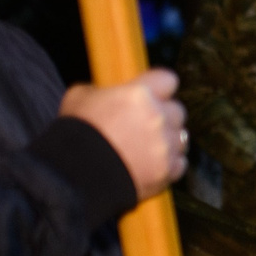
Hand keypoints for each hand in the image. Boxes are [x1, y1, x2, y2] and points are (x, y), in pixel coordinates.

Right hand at [63, 70, 186, 201]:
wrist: (74, 175)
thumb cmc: (75, 133)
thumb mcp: (79, 98)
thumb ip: (99, 90)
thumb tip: (104, 93)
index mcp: (139, 94)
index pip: (167, 80)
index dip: (160, 87)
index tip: (153, 93)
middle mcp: (158, 117)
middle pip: (177, 110)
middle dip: (164, 116)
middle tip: (146, 124)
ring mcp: (165, 145)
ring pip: (181, 137)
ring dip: (168, 140)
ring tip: (148, 147)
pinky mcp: (166, 170)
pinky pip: (179, 163)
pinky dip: (169, 164)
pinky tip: (152, 164)